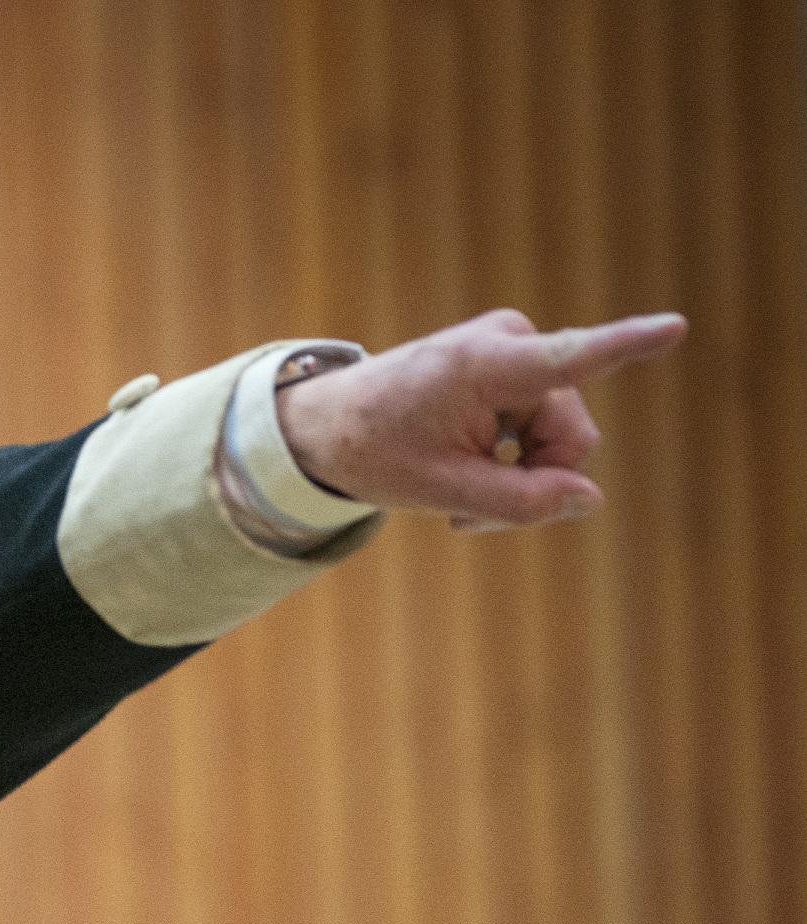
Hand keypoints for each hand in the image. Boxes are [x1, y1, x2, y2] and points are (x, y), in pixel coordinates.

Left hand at [276, 309, 685, 531]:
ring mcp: (514, 349)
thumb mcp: (441, 492)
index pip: (570, 359)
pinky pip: (541, 426)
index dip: (627, 345)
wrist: (326, 424)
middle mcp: (511, 342)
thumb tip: (591, 499)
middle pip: (570, 435)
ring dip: (519, 476)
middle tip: (470, 518)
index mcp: (486, 365)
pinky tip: (471, 473)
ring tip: (462, 501)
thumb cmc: (374, 452)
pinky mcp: (512, 365)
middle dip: (534, 480)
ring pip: (559, 437)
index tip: (675, 326)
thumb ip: (518, 501)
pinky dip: (512, 459)